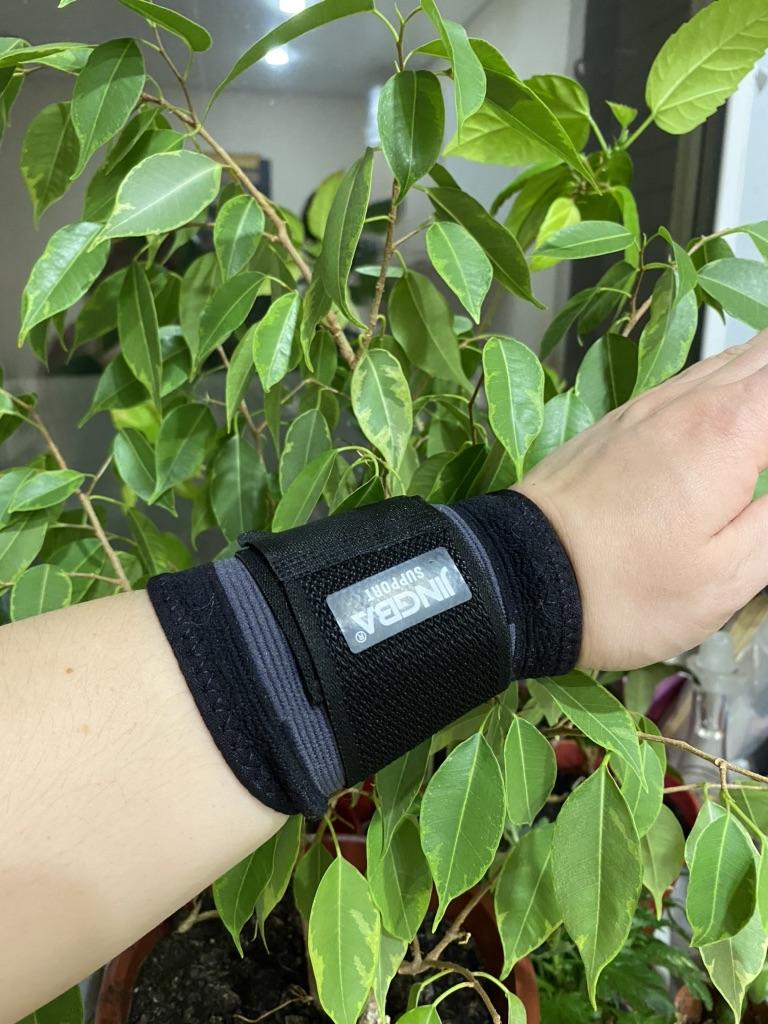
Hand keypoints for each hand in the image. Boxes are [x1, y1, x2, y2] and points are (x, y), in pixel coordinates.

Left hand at [515, 331, 767, 669]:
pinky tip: (731, 418)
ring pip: (729, 359)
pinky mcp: (618, 422)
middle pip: (766, 350)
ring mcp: (648, 405)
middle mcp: (690, 400)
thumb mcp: (728, 574)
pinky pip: (690, 381)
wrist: (518, 580)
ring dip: (762, 377)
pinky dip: (726, 388)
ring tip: (761, 430)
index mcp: (729, 428)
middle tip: (767, 461)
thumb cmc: (626, 589)